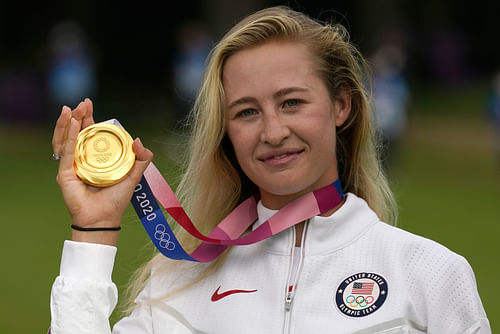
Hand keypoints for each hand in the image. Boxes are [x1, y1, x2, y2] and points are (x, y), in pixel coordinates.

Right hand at [52, 98, 153, 244]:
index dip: (88, 119)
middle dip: (78, 116)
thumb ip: (141, 159)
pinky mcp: (65, 174)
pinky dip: (69, 137)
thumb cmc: (116, 200)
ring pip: (66, 139)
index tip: (89, 104)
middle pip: (76, 133)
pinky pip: (66, 152)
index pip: (88, 133)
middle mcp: (80, 160)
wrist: (105, 219)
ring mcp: (70, 166)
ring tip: (73, 109)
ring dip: (68, 123)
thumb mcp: (133, 176)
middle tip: (83, 103)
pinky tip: (73, 125)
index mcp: (94, 158)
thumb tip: (139, 140)